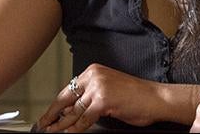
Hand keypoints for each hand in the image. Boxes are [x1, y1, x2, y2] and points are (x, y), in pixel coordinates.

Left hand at [34, 63, 162, 131]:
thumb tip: (69, 110)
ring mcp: (98, 87)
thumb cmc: (137, 96)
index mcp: (93, 71)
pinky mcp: (103, 100)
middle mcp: (93, 76)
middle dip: (53, 113)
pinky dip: (75, 128)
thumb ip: (90, 97)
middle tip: (43, 124)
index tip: (49, 113)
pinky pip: (84, 118)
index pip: (69, 89)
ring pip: (74, 110)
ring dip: (62, 124)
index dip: (57, 104)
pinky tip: (69, 133)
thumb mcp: (109, 91)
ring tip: (52, 131)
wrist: (157, 98)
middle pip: (66, 97)